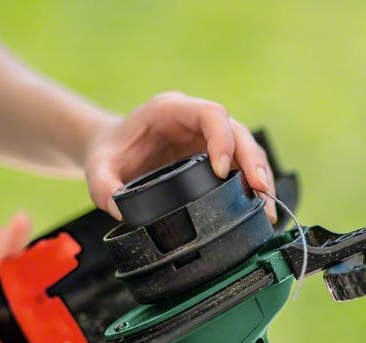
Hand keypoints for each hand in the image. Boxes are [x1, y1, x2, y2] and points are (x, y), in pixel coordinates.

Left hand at [84, 91, 276, 222]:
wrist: (112, 151)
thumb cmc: (109, 152)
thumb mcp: (98, 166)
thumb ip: (103, 185)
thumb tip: (120, 209)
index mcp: (171, 110)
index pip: (210, 114)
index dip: (222, 139)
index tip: (222, 170)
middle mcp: (196, 122)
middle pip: (238, 132)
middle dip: (253, 161)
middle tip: (260, 192)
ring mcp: (209, 139)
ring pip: (246, 150)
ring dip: (260, 177)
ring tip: (267, 208)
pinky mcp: (215, 158)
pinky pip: (242, 167)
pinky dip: (254, 186)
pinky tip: (260, 209)